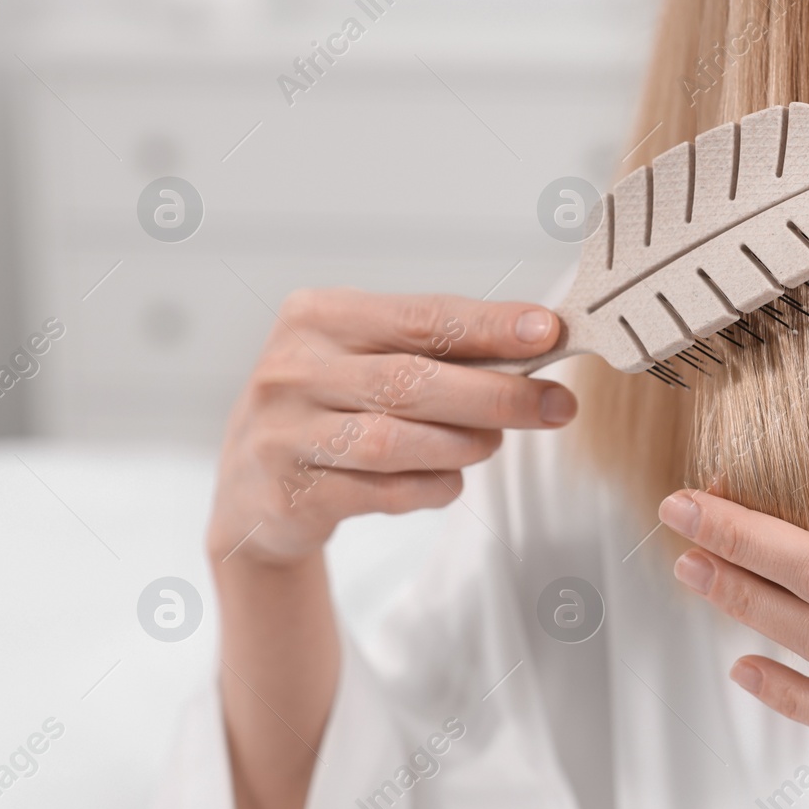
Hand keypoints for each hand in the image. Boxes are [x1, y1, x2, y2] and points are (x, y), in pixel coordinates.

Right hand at [208, 289, 575, 568]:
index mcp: (319, 316)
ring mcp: (284, 431)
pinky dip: (431, 487)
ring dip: (462, 445)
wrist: (254, 489)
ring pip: (394, 441)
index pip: (420, 317)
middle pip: (412, 381)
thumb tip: (537, 343)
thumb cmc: (335, 409)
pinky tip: (447, 481)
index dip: (489, 325)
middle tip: (555, 406)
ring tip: (491, 444)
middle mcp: (293, 368)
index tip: (547, 331)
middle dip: (496, 395)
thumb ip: (440, 352)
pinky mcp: (288, 491)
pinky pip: (382, 492)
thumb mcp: (371, 361)